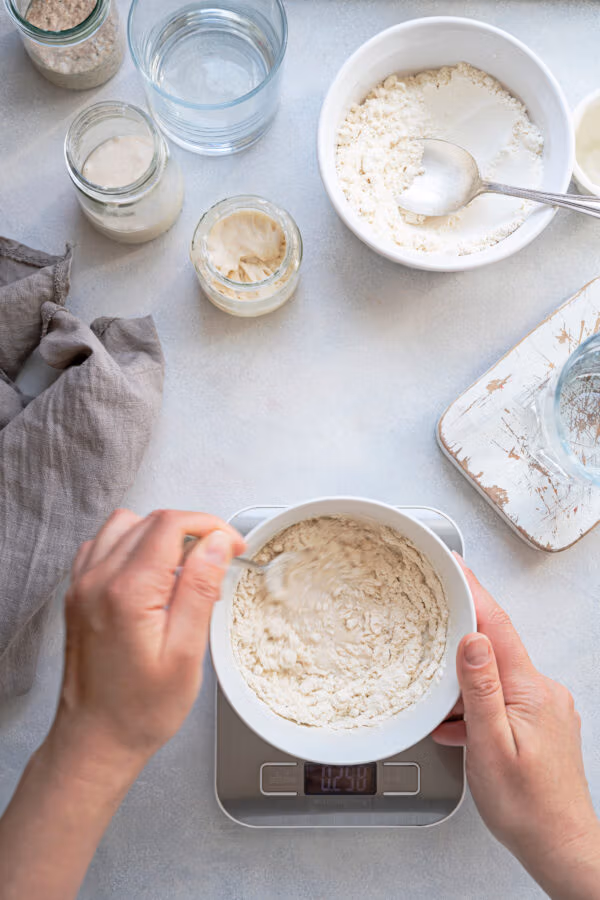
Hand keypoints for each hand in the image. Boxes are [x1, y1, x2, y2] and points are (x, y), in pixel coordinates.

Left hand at [0, 508, 244, 899]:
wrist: (95, 739)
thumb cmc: (140, 709)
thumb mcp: (186, 653)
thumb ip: (200, 589)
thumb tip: (217, 543)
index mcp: (128, 592)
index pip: (172, 524)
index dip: (210, 526)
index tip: (232, 545)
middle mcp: (98, 580)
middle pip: (151, 520)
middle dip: (191, 530)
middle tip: (216, 559)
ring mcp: (82, 585)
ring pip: (125, 524)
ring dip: (160, 533)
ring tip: (184, 566)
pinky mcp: (77, 593)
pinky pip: (103, 545)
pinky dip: (131, 545)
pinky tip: (151, 574)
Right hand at [433, 556, 599, 899]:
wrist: (560, 848)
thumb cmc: (528, 807)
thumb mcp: (492, 746)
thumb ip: (480, 690)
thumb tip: (472, 640)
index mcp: (530, 689)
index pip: (498, 626)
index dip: (474, 591)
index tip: (454, 564)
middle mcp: (541, 692)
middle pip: (496, 646)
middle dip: (462, 631)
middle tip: (432, 617)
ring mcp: (542, 709)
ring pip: (495, 676)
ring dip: (465, 680)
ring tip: (439, 692)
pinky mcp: (538, 726)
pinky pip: (500, 701)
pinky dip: (476, 706)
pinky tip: (457, 724)